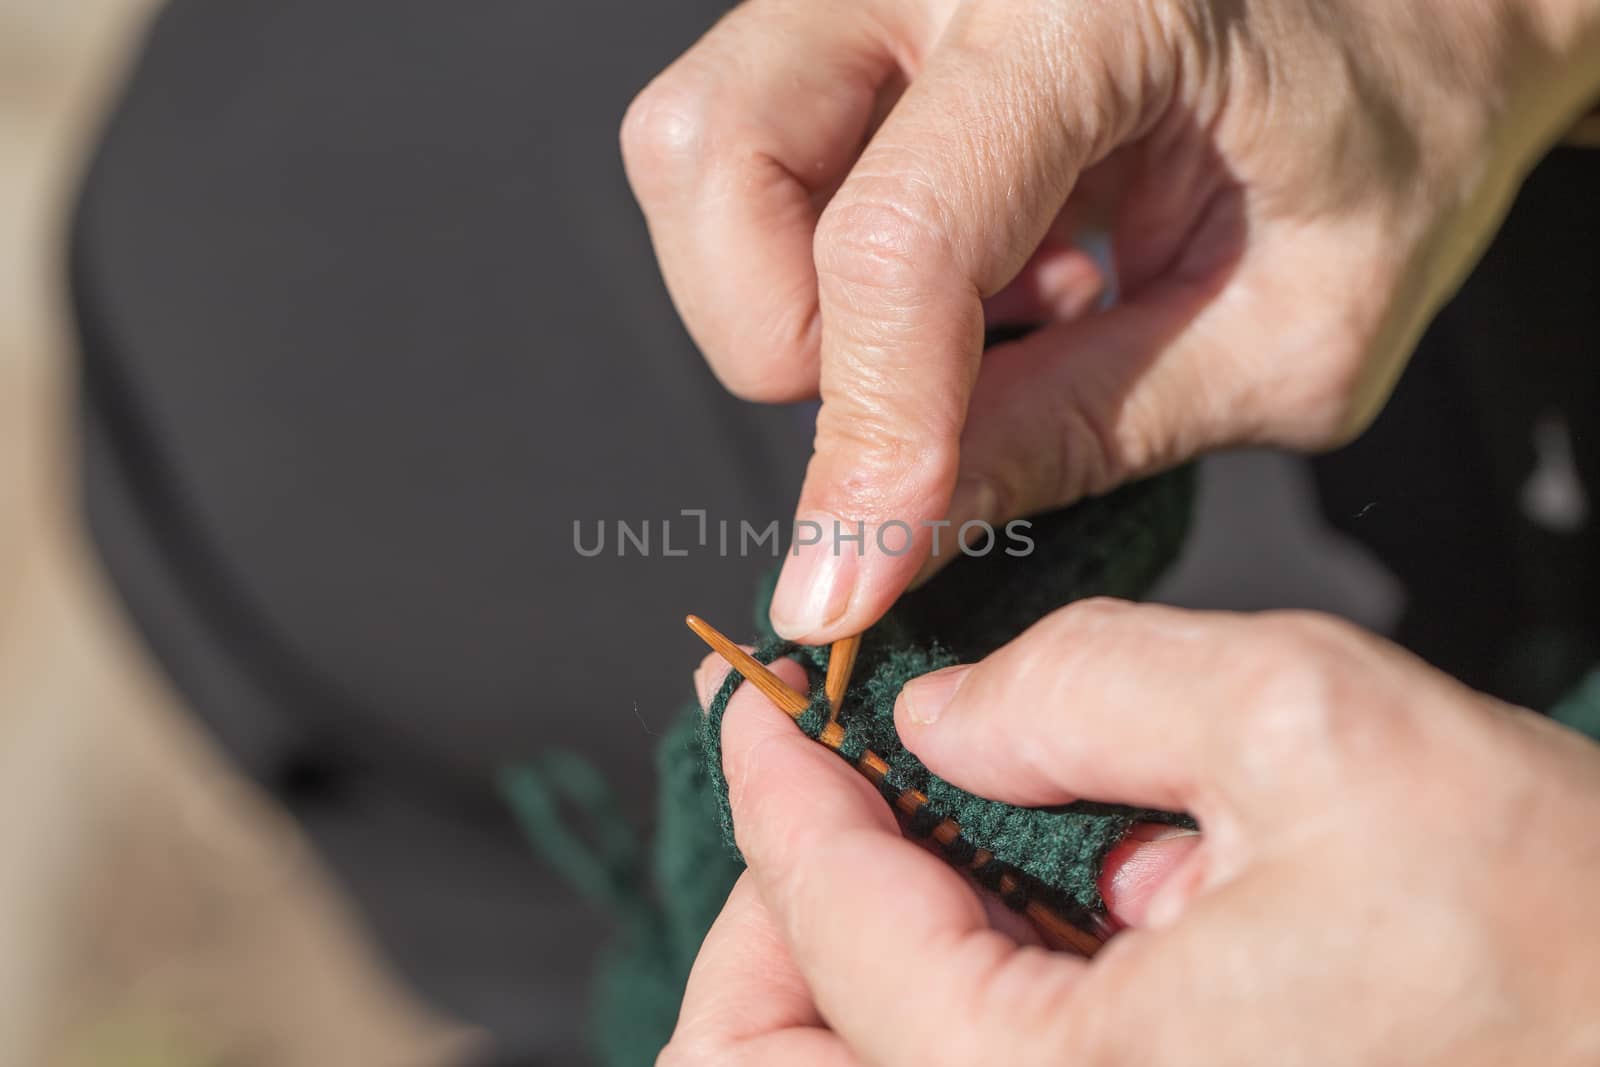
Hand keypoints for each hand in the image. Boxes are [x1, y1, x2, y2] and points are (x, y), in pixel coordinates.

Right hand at [624, 0, 1599, 642]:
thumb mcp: (1290, 334)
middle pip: (711, 161)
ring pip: (698, 152)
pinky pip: (748, 152)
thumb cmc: (1397, 138)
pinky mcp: (863, 11)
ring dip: (789, 300)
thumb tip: (882, 548)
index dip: (867, 435)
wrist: (1421, 11)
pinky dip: (819, 257)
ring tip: (976, 318)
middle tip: (931, 401)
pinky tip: (972, 266)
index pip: (899, 241)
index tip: (847, 582)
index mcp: (1093, 5)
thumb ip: (1072, 436)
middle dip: (786, 344)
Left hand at [669, 600, 1599, 1063]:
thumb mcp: (1310, 729)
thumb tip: (942, 716)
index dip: (776, 795)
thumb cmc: (1556, 939)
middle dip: (774, 919)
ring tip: (907, 834)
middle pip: (773, 1064)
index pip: (830, 936)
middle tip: (816, 790)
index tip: (760, 708)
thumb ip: (1083, 687)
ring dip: (845, 957)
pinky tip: (1004, 900)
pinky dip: (936, 993)